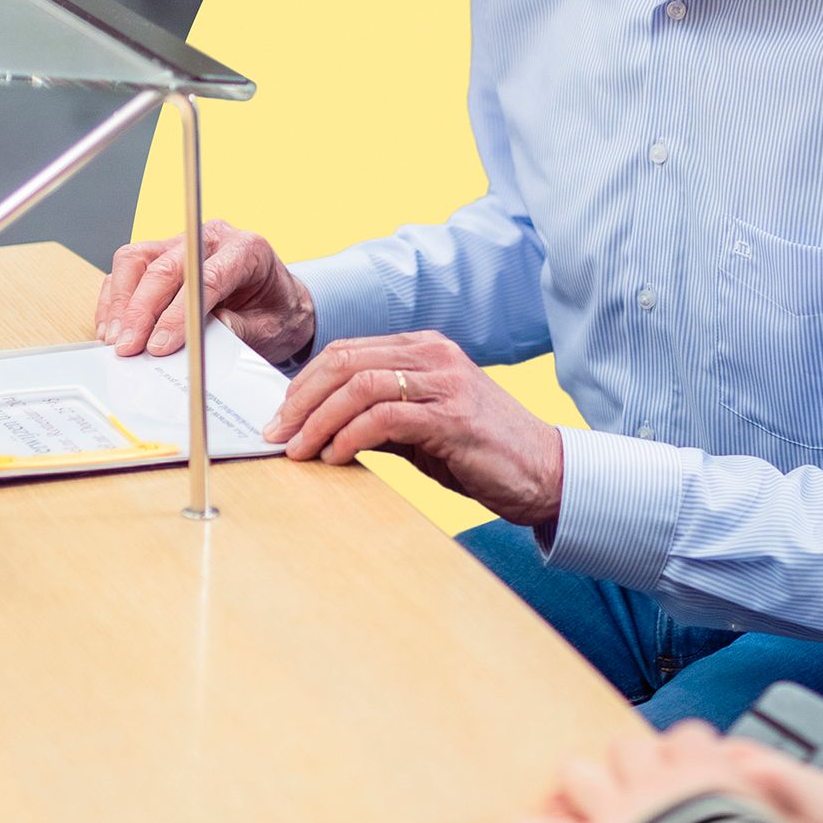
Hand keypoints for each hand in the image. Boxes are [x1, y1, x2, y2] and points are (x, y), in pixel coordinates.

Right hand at [98, 220, 314, 366]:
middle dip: (141, 311)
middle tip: (128, 348)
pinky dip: (116, 300)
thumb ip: (233, 331)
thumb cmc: (276, 313)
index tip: (158, 345)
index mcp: (246, 249)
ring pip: (136, 259)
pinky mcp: (161, 254)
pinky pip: (128, 269)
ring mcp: (182, 242)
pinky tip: (113, 329)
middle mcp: (210, 237)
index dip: (178, 314)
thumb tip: (192, 340)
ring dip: (122, 303)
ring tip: (116, 341)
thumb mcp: (267, 330)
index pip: (205, 278)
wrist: (280, 304)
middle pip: (164, 266)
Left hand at [261, 331, 563, 528]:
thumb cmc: (483, 452)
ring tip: (299, 449)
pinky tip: (336, 456)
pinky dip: (351, 436)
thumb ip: (380, 420)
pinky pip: (385, 417)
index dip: (305, 382)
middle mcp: (434, 355)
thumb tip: (322, 430)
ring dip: (319, 419)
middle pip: (346, 360)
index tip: (281, 415)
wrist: (545, 472)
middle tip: (277, 432)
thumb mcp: (423, 429)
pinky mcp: (453, 417)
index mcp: (425, 350)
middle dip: (302, 398)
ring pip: (360, 384)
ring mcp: (445, 382)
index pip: (347, 351)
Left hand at [511, 723, 778, 822]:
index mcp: (700, 770)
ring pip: (579, 776)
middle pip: (626, 747)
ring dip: (577, 786)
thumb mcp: (778, 820)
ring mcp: (616, 813)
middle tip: (624, 775)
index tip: (679, 759)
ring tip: (572, 796)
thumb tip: (764, 774)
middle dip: (624, 761)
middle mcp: (653, 783)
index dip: (680, 749)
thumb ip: (768, 790)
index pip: (686, 736)